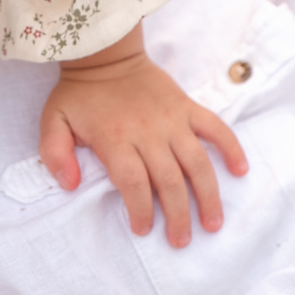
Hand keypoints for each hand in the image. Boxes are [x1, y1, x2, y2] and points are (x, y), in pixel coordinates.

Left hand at [39, 25, 245, 248]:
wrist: (106, 53)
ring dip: (208, 195)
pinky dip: (231, 148)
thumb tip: (69, 185)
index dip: (140, 210)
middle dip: (178, 216)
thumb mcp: (53, 120)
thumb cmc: (80, 93)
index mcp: (116, 138)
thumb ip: (55, 154)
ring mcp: (172, 119)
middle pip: (170, 180)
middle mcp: (148, 132)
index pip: (134, 183)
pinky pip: (216, 128)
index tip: (143, 229)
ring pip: (197, 162)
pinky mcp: (187, 107)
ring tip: (213, 223)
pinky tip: (240, 171)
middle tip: (181, 241)